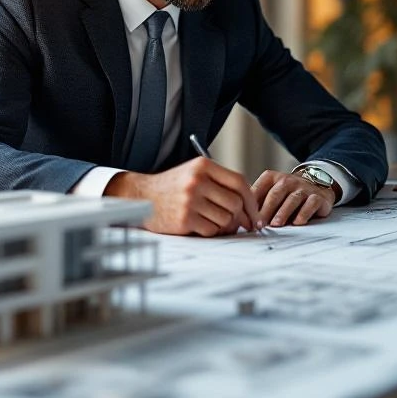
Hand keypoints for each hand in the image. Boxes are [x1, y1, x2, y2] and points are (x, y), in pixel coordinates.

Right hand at [105, 157, 262, 236]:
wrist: (141, 196)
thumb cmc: (173, 187)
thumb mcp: (195, 173)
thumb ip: (220, 184)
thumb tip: (249, 209)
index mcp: (203, 166)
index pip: (239, 182)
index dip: (251, 201)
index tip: (255, 214)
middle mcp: (197, 181)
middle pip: (235, 203)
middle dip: (240, 217)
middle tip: (238, 223)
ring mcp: (190, 201)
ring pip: (225, 219)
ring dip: (225, 225)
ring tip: (214, 222)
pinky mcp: (184, 219)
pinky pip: (211, 230)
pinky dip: (211, 231)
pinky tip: (201, 226)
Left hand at [251, 169, 334, 226]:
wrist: (316, 184)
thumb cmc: (287, 193)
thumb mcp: (270, 192)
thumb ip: (257, 202)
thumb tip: (241, 218)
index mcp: (272, 178)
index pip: (260, 189)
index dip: (252, 204)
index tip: (246, 217)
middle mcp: (288, 180)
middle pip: (275, 194)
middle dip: (266, 210)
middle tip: (259, 224)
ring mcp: (303, 188)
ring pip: (292, 199)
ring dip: (283, 212)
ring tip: (276, 224)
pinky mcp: (317, 197)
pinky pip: (311, 203)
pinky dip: (304, 213)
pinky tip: (297, 222)